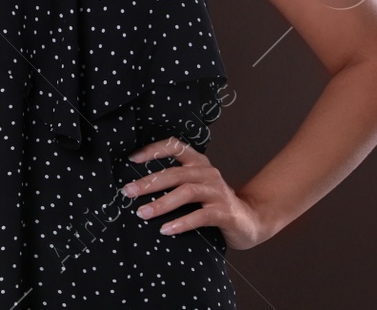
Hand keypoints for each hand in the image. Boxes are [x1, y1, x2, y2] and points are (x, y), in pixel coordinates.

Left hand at [120, 137, 268, 249]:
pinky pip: (200, 217)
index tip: (131, 159)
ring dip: (161, 203)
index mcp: (198, 162)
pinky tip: (165, 230)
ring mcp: (218, 192)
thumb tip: (136, 185)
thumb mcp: (195, 186)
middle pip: (175, 173)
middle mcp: (208, 173)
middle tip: (127, 192)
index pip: (175, 146)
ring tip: (142, 213)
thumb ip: (175, 181)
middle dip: (148, 182)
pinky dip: (181, 223)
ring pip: (186, 192)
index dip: (153, 149)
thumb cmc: (213, 203)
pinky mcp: (225, 213)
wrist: (250, 221)